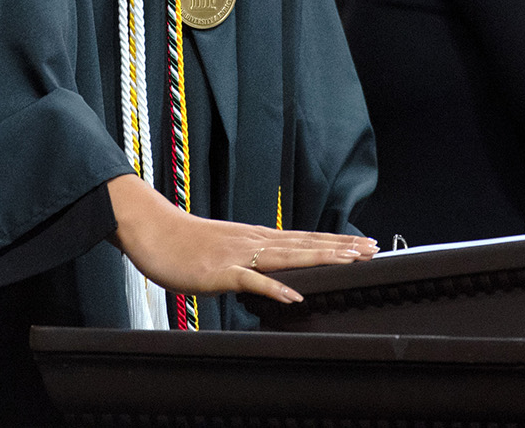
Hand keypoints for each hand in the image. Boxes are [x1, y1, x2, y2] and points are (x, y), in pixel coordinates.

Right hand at [107, 174, 374, 303]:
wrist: (151, 230)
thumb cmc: (183, 243)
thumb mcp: (222, 250)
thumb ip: (246, 260)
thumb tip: (265, 272)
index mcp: (255, 237)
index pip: (303, 238)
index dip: (334, 241)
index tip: (362, 244)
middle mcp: (254, 241)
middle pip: (305, 244)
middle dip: (341, 248)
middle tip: (373, 249)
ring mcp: (240, 255)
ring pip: (289, 257)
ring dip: (321, 259)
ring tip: (351, 262)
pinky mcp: (222, 271)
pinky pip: (254, 281)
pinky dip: (276, 288)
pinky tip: (296, 295)